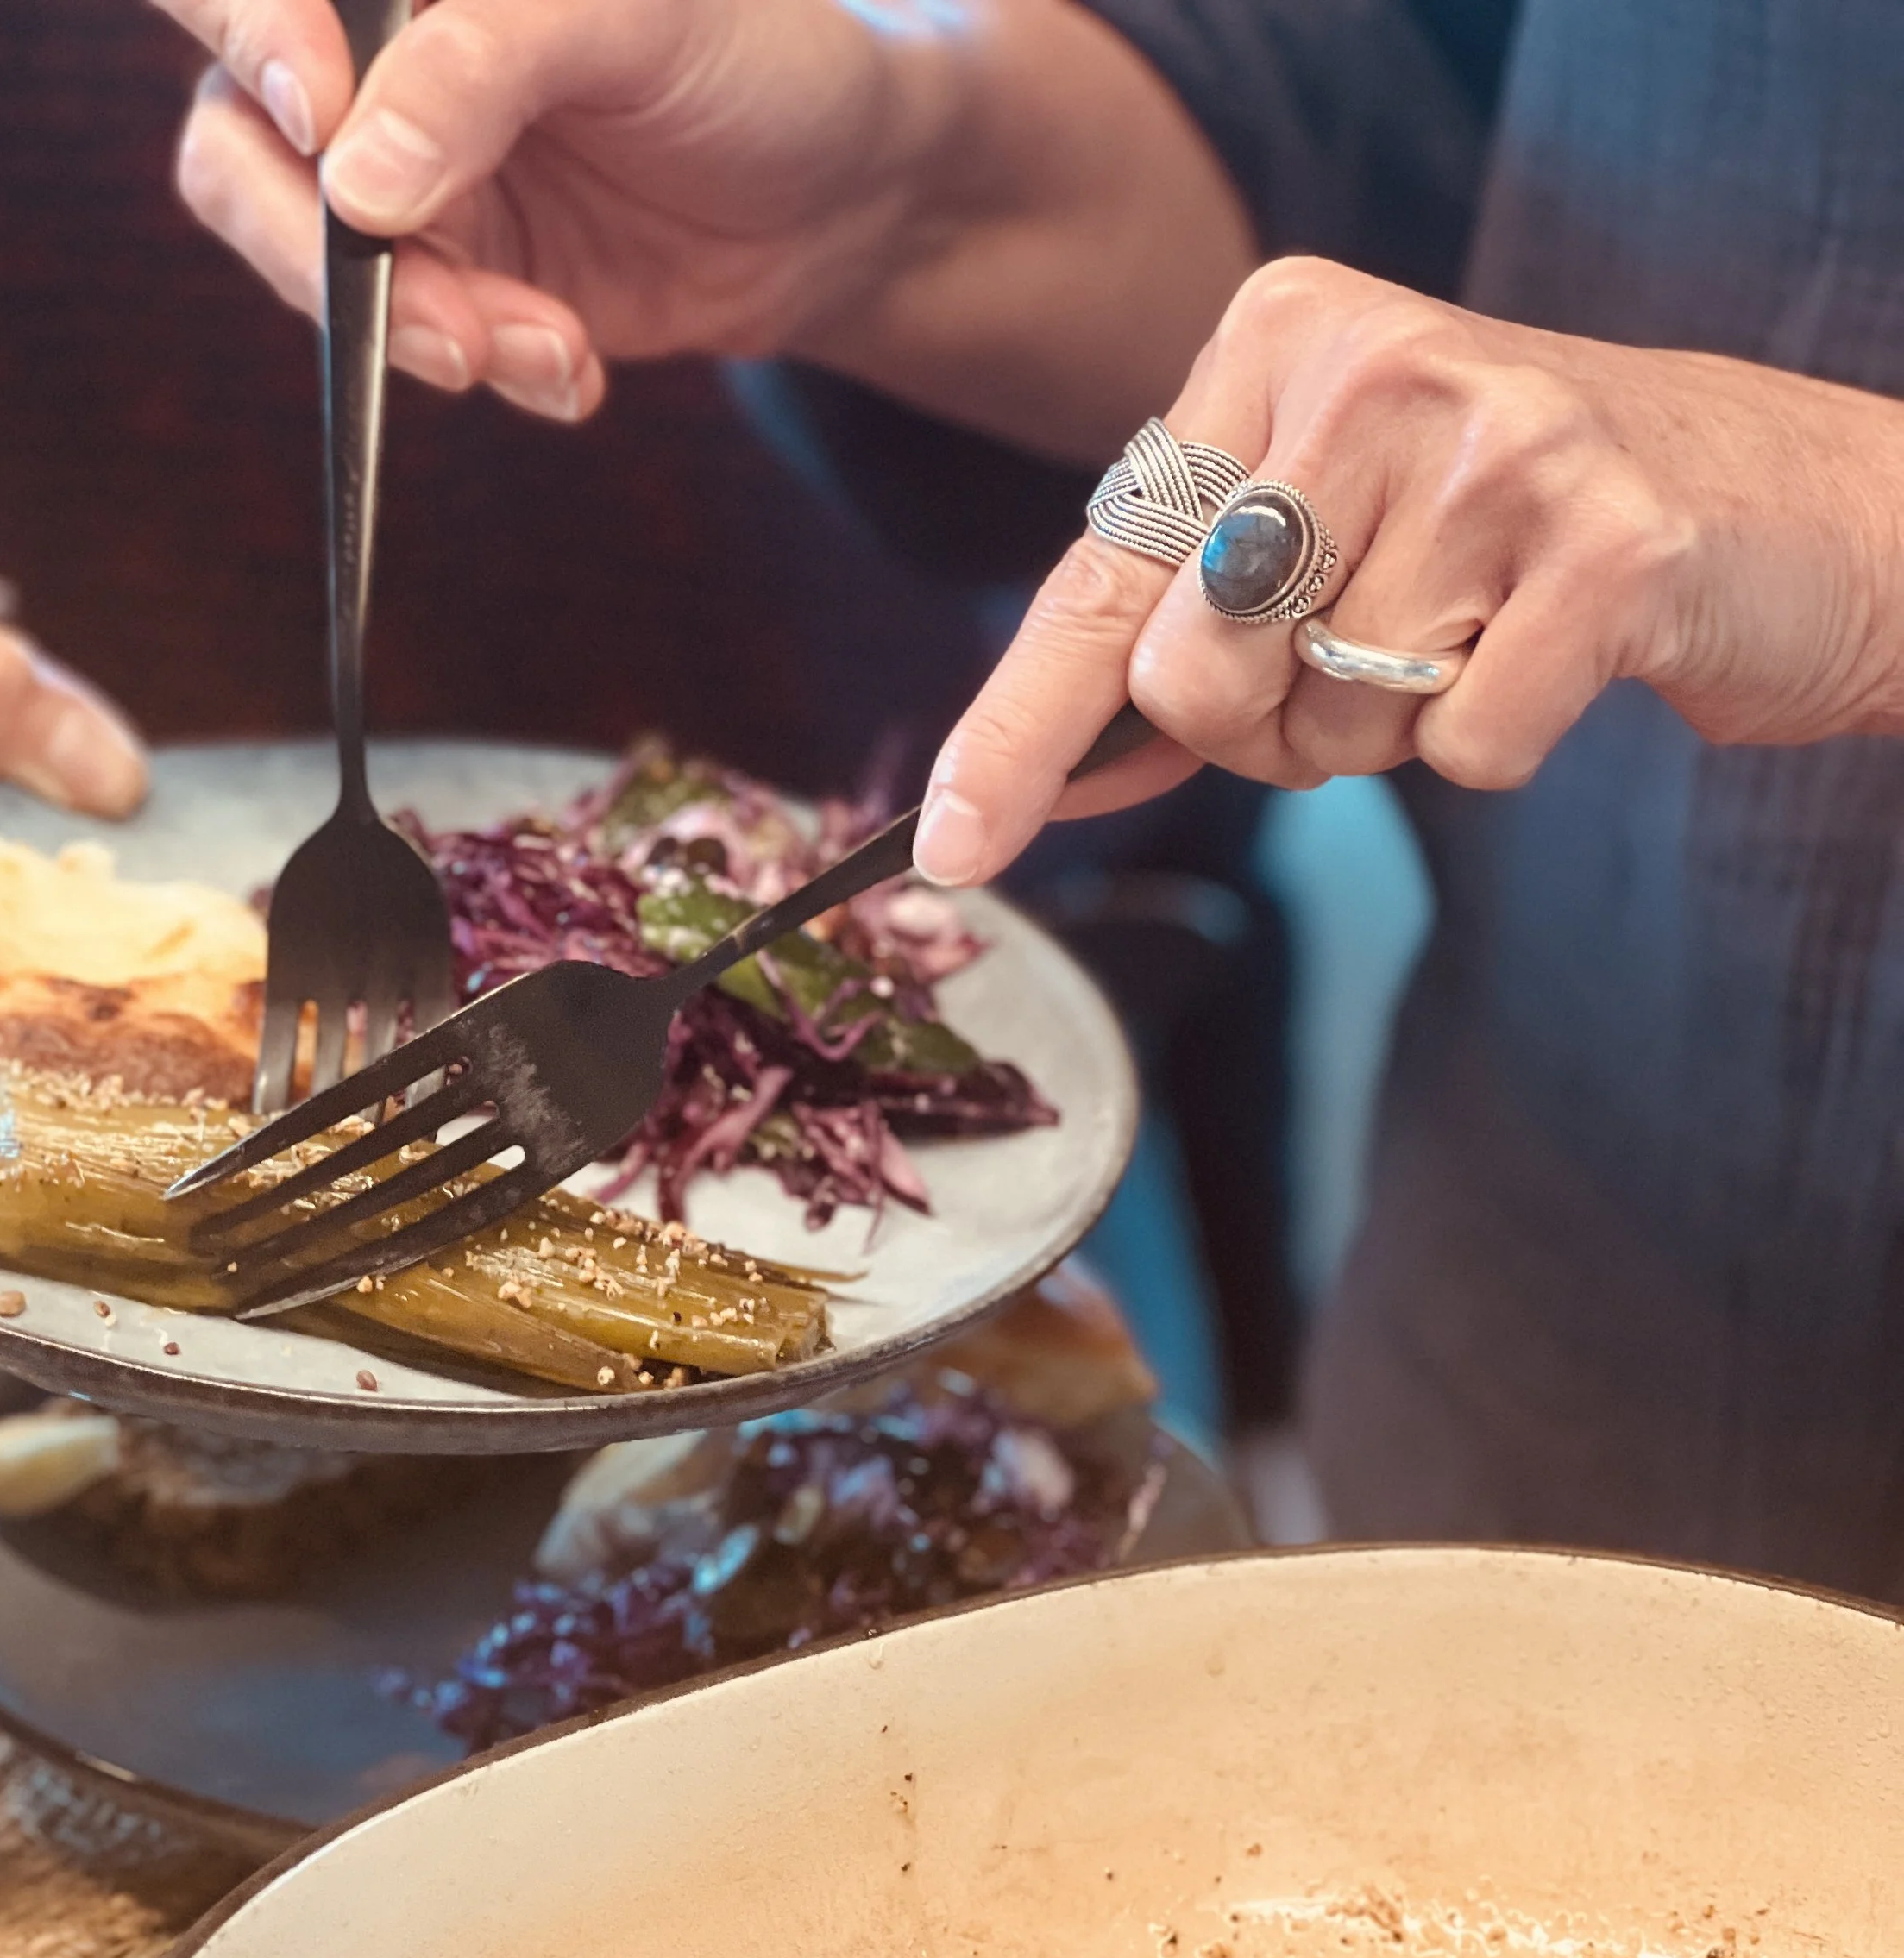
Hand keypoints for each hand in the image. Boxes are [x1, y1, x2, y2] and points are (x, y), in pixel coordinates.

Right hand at [155, 0, 1248, 455]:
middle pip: (238, 144)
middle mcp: (368, 62)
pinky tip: (571, 367)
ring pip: (310, 262)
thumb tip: (358, 179)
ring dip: (414, 328)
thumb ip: (485, 64)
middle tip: (428, 309)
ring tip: (543, 349)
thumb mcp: (636, 22)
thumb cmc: (754, 57)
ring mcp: (395, 176)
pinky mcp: (444, 280)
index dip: (248, 35)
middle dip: (320, 248)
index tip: (316, 106)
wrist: (843, 198)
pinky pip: (401, 341)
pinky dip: (482, 365)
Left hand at [913, 258, 1903, 880]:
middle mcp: (1372, 364)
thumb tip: (1024, 779)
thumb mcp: (1334, 528)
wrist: (1779, 505)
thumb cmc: (1518, 532)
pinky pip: (1463, 752)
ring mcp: (1495, 445)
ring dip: (1392, 730)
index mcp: (1280, 338)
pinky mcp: (1608, 543)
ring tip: (1480, 628)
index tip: (947, 850)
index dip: (1014, 733)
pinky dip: (1498, 743)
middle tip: (1372, 660)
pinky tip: (1557, 652)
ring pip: (1331, 721)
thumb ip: (1184, 629)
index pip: (1101, 576)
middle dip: (1264, 730)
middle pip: (1194, 672)